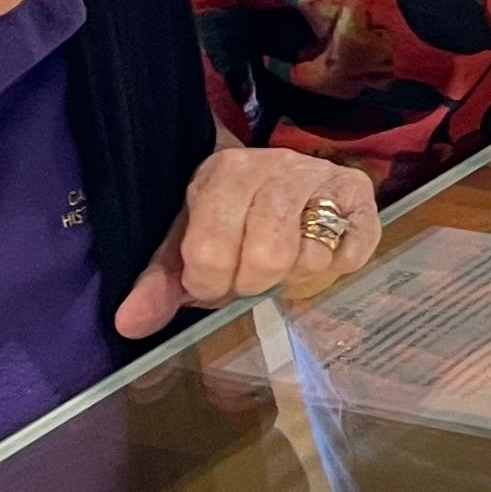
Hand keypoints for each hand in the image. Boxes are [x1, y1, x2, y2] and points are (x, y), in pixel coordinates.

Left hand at [118, 146, 381, 337]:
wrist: (281, 174)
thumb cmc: (229, 215)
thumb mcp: (188, 241)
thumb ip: (161, 283)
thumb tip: (131, 324)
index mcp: (225, 172)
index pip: (211, 252)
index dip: (209, 284)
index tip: (209, 282)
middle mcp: (276, 167)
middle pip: (268, 258)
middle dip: (255, 283)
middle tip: (249, 275)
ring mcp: (322, 178)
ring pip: (311, 260)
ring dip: (294, 276)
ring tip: (283, 260)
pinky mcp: (359, 194)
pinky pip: (351, 254)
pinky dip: (336, 267)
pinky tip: (319, 249)